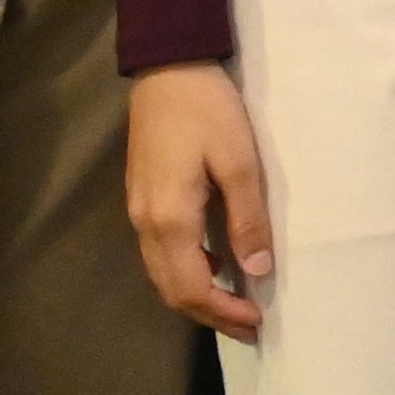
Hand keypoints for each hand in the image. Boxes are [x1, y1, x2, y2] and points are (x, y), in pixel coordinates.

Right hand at [124, 63, 271, 339]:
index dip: (223, 312)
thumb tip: (257, 271)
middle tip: (249, 326)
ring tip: (234, 305)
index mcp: (169, 219)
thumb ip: (247, 220)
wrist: (167, 68)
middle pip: (171, 290)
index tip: (257, 322)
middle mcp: (145, 224)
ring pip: (161, 274)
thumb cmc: (207, 110)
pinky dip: (184, 271)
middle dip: (209, 315)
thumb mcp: (239, 162)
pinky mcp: (141, 198)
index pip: (192, 288)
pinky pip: (158, 253)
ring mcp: (137, 212)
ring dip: (195, 296)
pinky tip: (214, 266)